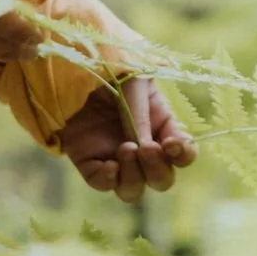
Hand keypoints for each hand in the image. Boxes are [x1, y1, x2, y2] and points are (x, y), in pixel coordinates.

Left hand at [59, 77, 194, 203]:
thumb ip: (141, 115)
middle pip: (161, 180)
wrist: (73, 65)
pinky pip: (102, 184)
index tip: (171, 145)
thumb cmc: (111, 69)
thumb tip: (144, 147)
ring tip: (125, 149)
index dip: (183, 155)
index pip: (183, 154)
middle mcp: (142, 149)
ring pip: (132, 190)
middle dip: (157, 170)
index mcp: (161, 127)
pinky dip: (109, 180)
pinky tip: (109, 165)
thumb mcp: (134, 83)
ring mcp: (115, 158)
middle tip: (145, 148)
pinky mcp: (89, 161)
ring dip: (135, 177)